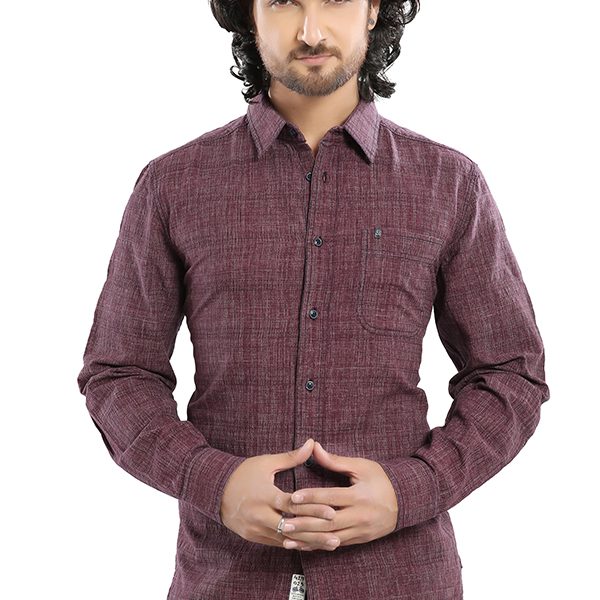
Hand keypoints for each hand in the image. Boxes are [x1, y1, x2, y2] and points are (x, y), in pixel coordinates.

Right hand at [219, 438, 339, 550]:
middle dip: (315, 533)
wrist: (215, 490)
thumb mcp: (266, 462)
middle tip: (337, 536)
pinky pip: (277, 543)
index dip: (313, 509)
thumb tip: (312, 443)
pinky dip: (294, 543)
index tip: (332, 512)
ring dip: (308, 542)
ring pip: (286, 540)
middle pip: (292, 528)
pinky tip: (311, 545)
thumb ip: (291, 457)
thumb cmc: (243, 473)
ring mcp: (255, 529)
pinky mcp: (253, 537)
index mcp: (264, 496)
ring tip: (329, 544)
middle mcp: (259, 515)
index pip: (292, 505)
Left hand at [279, 441, 398, 550]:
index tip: (293, 497)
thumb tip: (314, 447)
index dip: (312, 497)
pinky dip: (319, 545)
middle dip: (305, 524)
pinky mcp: (360, 539)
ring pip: (331, 537)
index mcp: (359, 496)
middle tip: (284, 523)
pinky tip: (303, 546)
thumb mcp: (361, 466)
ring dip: (308, 539)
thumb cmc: (381, 479)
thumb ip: (336, 461)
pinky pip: (337, 544)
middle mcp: (360, 516)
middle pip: (329, 522)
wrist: (406, 501)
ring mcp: (360, 530)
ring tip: (287, 539)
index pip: (331, 497)